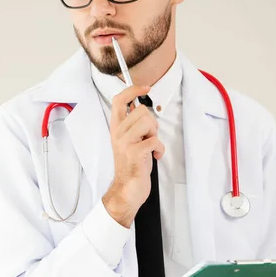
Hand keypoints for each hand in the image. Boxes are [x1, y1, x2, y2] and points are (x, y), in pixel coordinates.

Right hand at [102, 85, 164, 227]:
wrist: (127, 189)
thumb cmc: (132, 165)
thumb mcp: (130, 140)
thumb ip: (133, 124)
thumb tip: (139, 105)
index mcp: (116, 128)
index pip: (118, 100)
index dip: (132, 89)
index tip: (145, 87)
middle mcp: (118, 133)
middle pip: (141, 110)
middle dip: (152, 122)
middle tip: (149, 137)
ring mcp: (125, 143)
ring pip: (148, 122)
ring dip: (155, 134)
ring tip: (150, 146)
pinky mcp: (134, 153)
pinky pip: (154, 140)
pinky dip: (159, 149)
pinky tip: (155, 156)